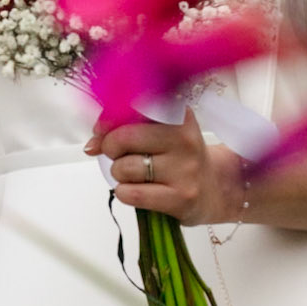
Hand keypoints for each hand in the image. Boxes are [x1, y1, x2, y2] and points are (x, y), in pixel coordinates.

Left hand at [86, 107, 242, 225]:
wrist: (215, 189)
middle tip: (118, 154)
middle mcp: (185, 138)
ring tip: (133, 174)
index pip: (132, 107)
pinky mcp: (181, 198)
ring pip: (124, 167)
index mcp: (179, 114)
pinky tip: (134, 190)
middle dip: (110, 147)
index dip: (109, 119)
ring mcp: (185, 169)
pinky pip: (132, 193)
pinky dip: (123, 192)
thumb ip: (125, 128)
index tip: (101, 128)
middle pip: (124, 137)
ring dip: (118, 173)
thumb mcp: (161, 132)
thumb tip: (91, 145)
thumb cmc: (178, 157)